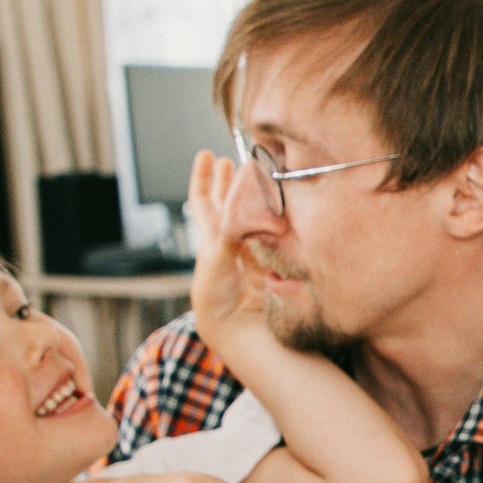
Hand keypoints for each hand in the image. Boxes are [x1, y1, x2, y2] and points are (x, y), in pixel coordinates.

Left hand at [187, 150, 263, 340]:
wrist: (236, 327)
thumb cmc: (215, 297)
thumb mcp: (215, 257)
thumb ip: (228, 228)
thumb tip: (239, 198)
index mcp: (210, 237)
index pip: (202, 200)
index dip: (203, 177)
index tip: (205, 155)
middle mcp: (230, 239)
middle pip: (226, 202)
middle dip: (227, 180)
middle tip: (231, 159)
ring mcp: (252, 247)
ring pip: (250, 212)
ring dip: (252, 193)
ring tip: (256, 174)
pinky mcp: (271, 256)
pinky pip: (272, 227)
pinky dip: (273, 213)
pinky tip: (279, 201)